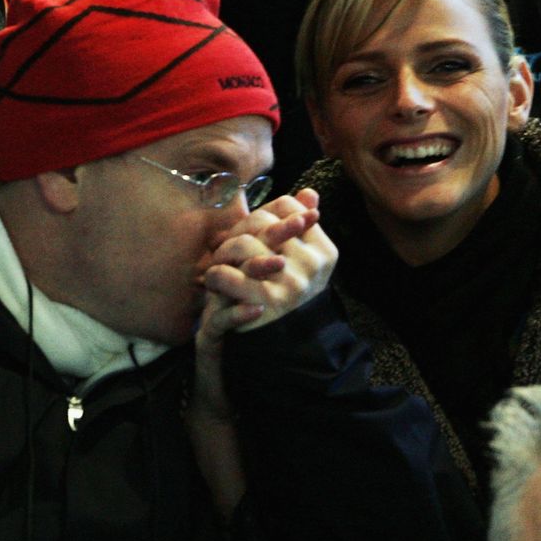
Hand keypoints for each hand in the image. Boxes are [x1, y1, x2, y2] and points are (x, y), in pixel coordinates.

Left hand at [202, 188, 337, 331]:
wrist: (286, 347)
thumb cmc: (289, 297)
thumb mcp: (302, 262)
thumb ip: (303, 227)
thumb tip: (309, 192)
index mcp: (325, 252)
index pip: (289, 208)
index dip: (264, 212)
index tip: (253, 231)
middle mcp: (312, 266)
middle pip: (263, 223)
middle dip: (239, 231)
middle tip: (228, 247)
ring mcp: (291, 284)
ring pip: (244, 244)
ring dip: (224, 253)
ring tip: (221, 265)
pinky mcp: (265, 303)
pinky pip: (227, 274)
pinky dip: (216, 276)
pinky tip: (215, 283)